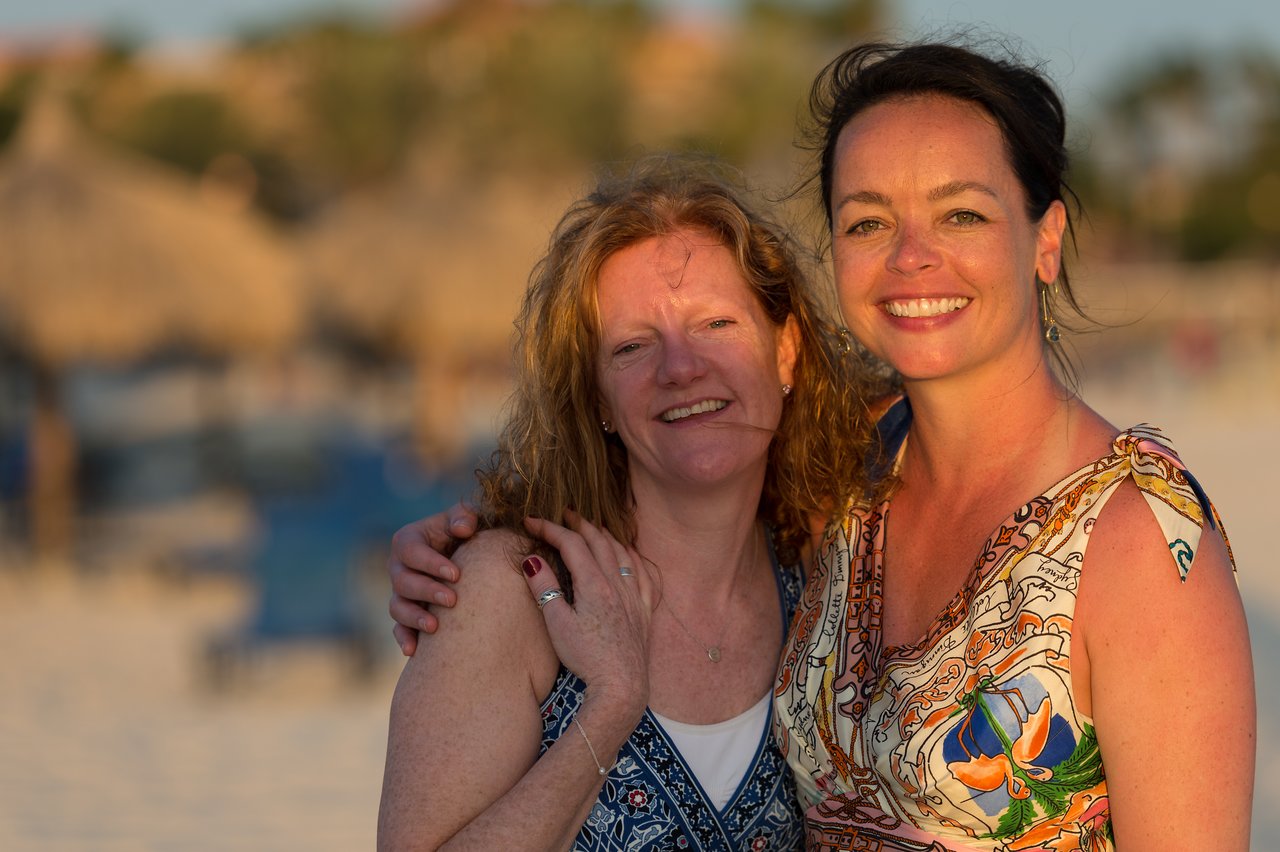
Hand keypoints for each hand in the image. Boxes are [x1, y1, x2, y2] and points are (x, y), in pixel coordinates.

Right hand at [388, 502, 478, 654]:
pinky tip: (414, 651)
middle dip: (427, 591)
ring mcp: (400, 593)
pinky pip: (398, 629)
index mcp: (407, 541)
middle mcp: (398, 567)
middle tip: (452, 600)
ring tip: (435, 628)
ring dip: (414, 618)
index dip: (430, 563)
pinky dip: (404, 639)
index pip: (411, 551)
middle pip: (402, 582)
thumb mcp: (464, 518)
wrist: (465, 556)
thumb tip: (464, 528)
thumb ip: (464, 516)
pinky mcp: (406, 614)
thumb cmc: (464, 532)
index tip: (456, 574)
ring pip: (397, 607)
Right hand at [521, 512, 656, 720]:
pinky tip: (630, 554)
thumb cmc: (587, 659)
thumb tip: (531, 560)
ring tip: (594, 528)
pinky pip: (644, 573)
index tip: (531, 521)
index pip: (571, 544)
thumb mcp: (557, 625)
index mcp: (594, 585)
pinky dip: (633, 556)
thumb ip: (545, 589)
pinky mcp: (645, 611)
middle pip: (599, 542)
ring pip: (623, 553)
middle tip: (563, 515)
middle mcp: (618, 584)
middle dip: (579, 524)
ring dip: (606, 536)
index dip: (550, 528)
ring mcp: (635, 597)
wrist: (622, 688)